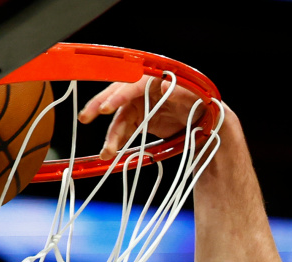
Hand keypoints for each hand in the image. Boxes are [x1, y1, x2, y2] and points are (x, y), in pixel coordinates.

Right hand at [76, 76, 211, 158]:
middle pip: (117, 96)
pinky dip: (119, 141)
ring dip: (111, 135)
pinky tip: (112, 152)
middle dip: (100, 107)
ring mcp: (140, 105)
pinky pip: (125, 130)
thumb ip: (180, 92)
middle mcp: (142, 90)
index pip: (132, 85)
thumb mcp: (196, 97)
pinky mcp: (140, 119)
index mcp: (154, 78)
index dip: (119, 96)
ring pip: (119, 119)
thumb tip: (163, 84)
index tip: (107, 107)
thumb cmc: (201, 102)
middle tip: (86, 118)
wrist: (205, 118)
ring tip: (106, 153)